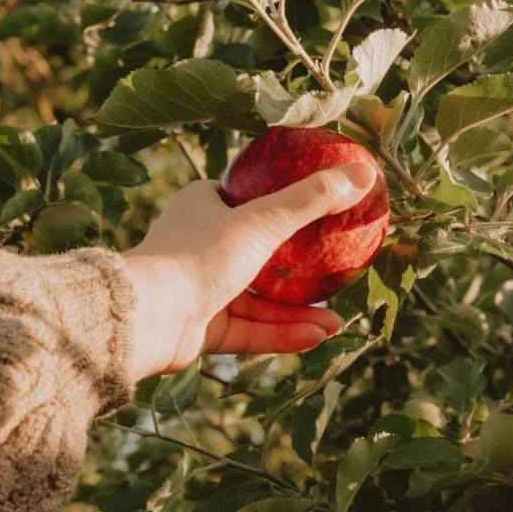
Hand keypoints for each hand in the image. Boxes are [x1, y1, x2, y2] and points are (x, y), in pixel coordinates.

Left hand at [116, 158, 378, 380]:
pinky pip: (251, 329)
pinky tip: (318, 337)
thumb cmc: (199, 255)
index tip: (319, 212)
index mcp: (202, 207)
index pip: (244, 199)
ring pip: (259, 300)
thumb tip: (364, 174)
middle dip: (301, 269)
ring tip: (338, 321)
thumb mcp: (263, 220)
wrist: (147, 318)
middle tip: (337, 274)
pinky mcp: (203, 328)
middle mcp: (200, 245)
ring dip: (298, 311)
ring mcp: (201, 289)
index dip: (280, 203)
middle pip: (259, 253)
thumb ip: (312, 200)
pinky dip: (282, 332)